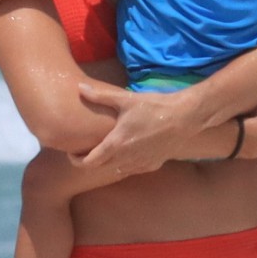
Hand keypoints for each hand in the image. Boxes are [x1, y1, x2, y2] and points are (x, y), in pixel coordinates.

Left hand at [71, 81, 188, 174]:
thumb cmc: (154, 107)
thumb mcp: (125, 99)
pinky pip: (133, 169)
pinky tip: (126, 154)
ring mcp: (140, 163)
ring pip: (116, 170)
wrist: (184, 118)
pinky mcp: (153, 165)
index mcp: (116, 144)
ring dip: (107, 163)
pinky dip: (125, 164)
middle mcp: (126, 158)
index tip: (72, 153)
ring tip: (104, 152)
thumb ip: (100, 96)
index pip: (89, 162)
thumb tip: (79, 87)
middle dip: (89, 162)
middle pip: (100, 168)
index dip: (76, 160)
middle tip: (84, 152)